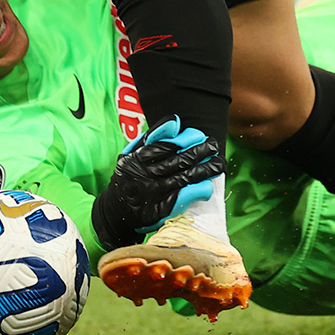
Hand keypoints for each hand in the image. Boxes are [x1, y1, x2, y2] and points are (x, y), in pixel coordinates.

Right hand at [91, 118, 222, 250]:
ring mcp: (154, 192)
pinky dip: (197, 191)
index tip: (198, 134)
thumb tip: (175, 122)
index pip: (164, 144)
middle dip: (200, 151)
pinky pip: (182, 198)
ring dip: (205, 170)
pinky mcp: (160, 209)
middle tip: (214, 146)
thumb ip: (151, 137)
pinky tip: (208, 186)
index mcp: (138, 158)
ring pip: (185, 177)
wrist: (115, 212)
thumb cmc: (128, 177)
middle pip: (179, 160)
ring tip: (219, 164)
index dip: (184, 139)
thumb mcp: (130, 154)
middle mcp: (147, 174)